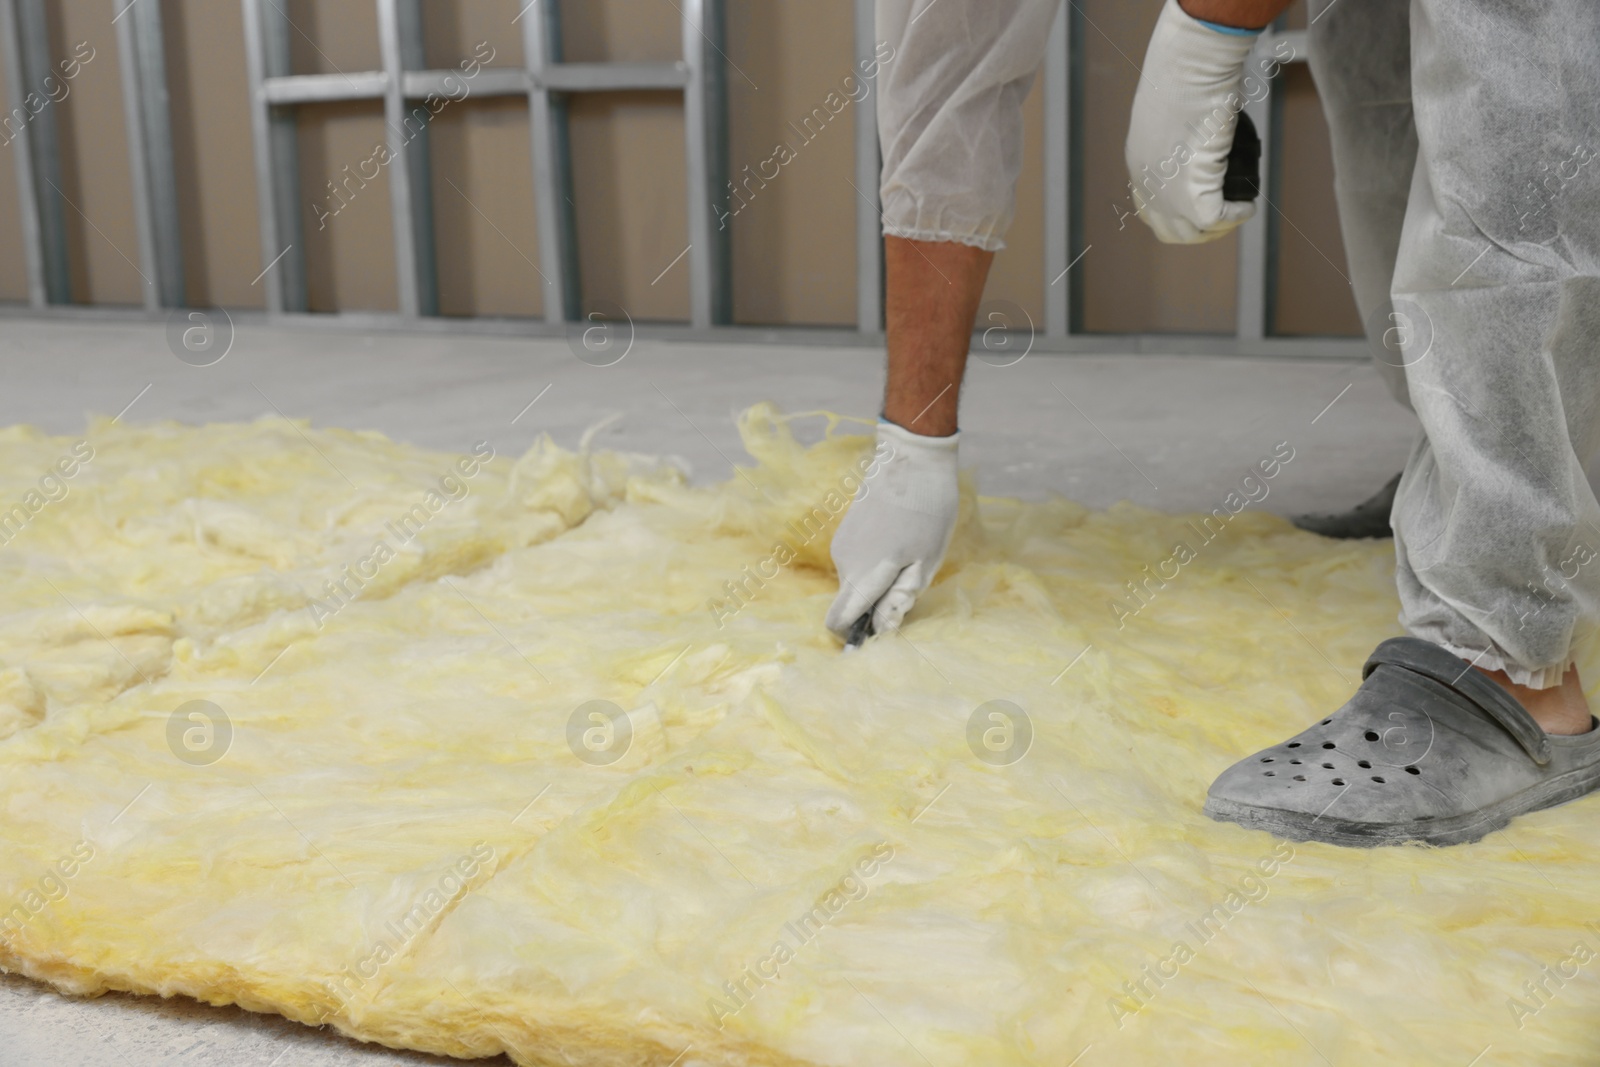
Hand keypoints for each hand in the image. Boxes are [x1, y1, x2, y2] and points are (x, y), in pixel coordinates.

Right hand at [825, 421, 958, 640]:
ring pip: (855, 581)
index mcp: (862, 575)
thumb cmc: (928, 511)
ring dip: (877, 580)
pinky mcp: (844, 531)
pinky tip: (897, 540)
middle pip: (851, 602)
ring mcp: (840, 545)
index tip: (878, 630)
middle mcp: (843, 562)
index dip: (854, 634)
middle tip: (912, 579)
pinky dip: (873, 563)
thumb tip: (881, 629)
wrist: (910, 458)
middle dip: (876, 603)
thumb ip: (900, 598)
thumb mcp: (926, 561)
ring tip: (909, 553)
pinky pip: (855, 562)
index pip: (837, 621)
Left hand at [1125, 0, 1260, 243]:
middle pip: (1170, 230)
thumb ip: (1184, 122)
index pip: (1150, 209)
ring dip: (1217, 228)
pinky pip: (1217, 219)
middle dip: (1197, 231)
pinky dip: (1237, 215)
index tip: (1196, 211)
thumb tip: (1208, 119)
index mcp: (1139, 165)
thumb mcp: (1175, 104)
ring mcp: (1167, 194)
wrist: (1188, 70)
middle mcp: (1147, 185)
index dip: (1174, 215)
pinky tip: (1248, 205)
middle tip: (1224, 217)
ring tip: (1237, 211)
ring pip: (1191, 232)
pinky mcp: (1192, 195)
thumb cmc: (1184, 73)